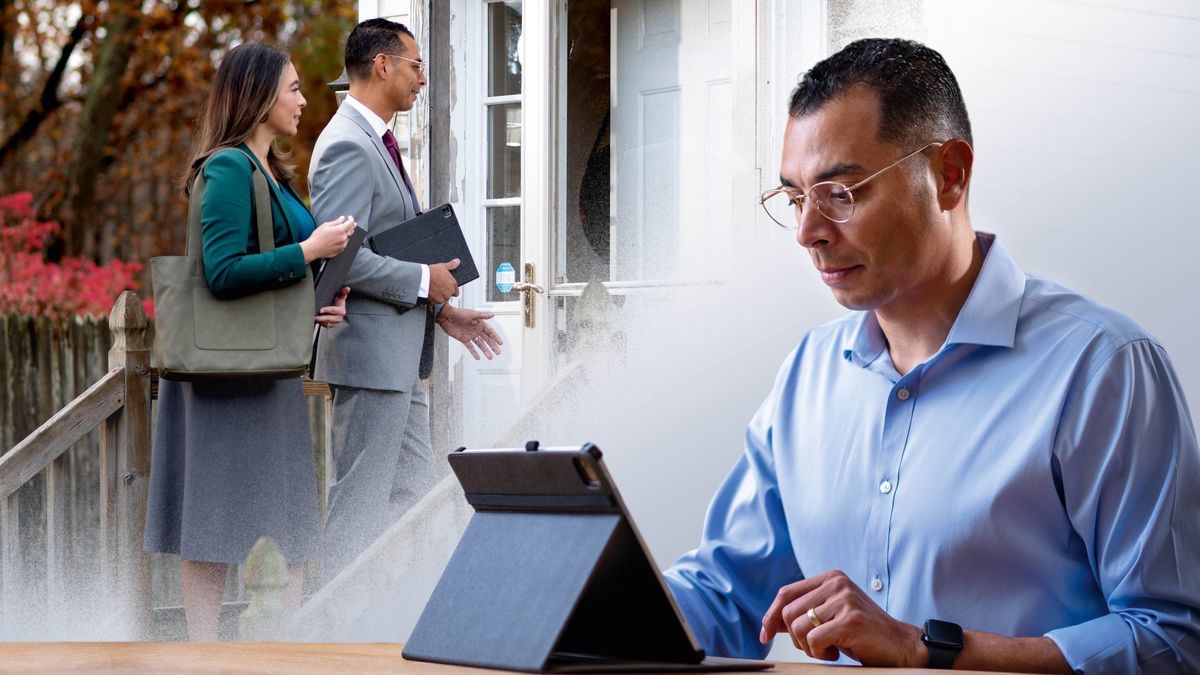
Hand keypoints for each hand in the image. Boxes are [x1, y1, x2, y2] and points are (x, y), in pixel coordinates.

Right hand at [300, 215, 356, 262]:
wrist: (313, 248)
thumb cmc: (318, 237)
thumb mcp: (326, 225)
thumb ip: (336, 222)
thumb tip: (342, 219)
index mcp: (340, 230)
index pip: (350, 223)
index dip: (351, 219)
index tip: (349, 218)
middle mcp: (343, 238)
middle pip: (351, 230)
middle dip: (351, 226)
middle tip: (350, 223)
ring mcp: (343, 245)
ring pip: (348, 237)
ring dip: (346, 233)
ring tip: (340, 231)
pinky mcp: (341, 250)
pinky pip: (345, 243)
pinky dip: (343, 240)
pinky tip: (337, 239)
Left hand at [315, 287, 349, 327]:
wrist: (338, 309)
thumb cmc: (338, 302)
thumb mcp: (340, 296)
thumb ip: (343, 292)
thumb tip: (347, 288)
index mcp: (341, 310)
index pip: (334, 310)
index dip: (327, 310)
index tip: (321, 310)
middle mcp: (339, 318)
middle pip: (330, 318)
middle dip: (322, 318)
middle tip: (315, 317)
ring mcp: (335, 323)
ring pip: (327, 323)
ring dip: (320, 322)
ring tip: (314, 319)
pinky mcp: (331, 325)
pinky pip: (325, 326)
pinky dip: (321, 324)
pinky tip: (316, 321)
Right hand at [427, 258, 460, 303]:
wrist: (421, 278)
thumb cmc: (432, 272)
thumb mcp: (443, 266)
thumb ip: (451, 265)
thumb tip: (457, 261)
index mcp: (453, 285)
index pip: (455, 292)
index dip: (450, 290)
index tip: (445, 287)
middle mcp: (449, 292)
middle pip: (448, 296)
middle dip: (444, 293)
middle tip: (437, 288)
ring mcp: (442, 298)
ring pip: (442, 299)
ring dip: (438, 297)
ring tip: (433, 290)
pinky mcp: (435, 302)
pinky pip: (435, 302)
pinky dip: (432, 299)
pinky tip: (429, 293)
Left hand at [436, 304, 502, 359]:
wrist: (446, 316)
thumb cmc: (458, 313)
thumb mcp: (472, 314)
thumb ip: (483, 315)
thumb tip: (493, 314)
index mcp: (479, 323)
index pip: (490, 332)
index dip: (495, 337)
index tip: (500, 343)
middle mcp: (476, 330)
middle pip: (486, 339)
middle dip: (492, 346)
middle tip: (498, 352)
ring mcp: (470, 335)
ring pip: (480, 344)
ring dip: (485, 350)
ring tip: (490, 357)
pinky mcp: (463, 339)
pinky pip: (470, 347)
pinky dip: (474, 352)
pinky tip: (477, 357)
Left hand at [759, 570, 925, 666]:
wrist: (900, 645)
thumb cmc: (862, 633)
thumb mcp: (829, 616)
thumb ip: (804, 613)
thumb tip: (769, 622)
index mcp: (830, 577)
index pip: (786, 593)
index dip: (770, 615)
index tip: (764, 635)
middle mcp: (836, 583)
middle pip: (789, 612)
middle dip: (795, 638)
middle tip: (815, 646)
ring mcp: (844, 599)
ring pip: (799, 627)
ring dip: (808, 647)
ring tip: (827, 648)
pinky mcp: (850, 619)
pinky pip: (814, 639)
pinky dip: (820, 652)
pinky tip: (836, 651)